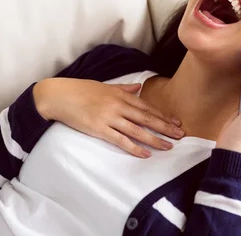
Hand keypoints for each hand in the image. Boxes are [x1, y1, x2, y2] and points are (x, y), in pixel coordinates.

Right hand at [33, 78, 183, 157]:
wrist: (59, 96)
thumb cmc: (81, 90)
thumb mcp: (105, 86)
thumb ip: (124, 88)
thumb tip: (139, 87)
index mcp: (120, 94)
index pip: (146, 106)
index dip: (162, 115)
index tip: (175, 121)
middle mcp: (118, 105)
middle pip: (146, 118)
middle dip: (164, 127)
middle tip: (180, 134)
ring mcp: (109, 117)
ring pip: (137, 130)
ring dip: (154, 139)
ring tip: (168, 146)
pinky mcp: (99, 129)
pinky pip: (120, 140)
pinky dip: (134, 148)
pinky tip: (145, 154)